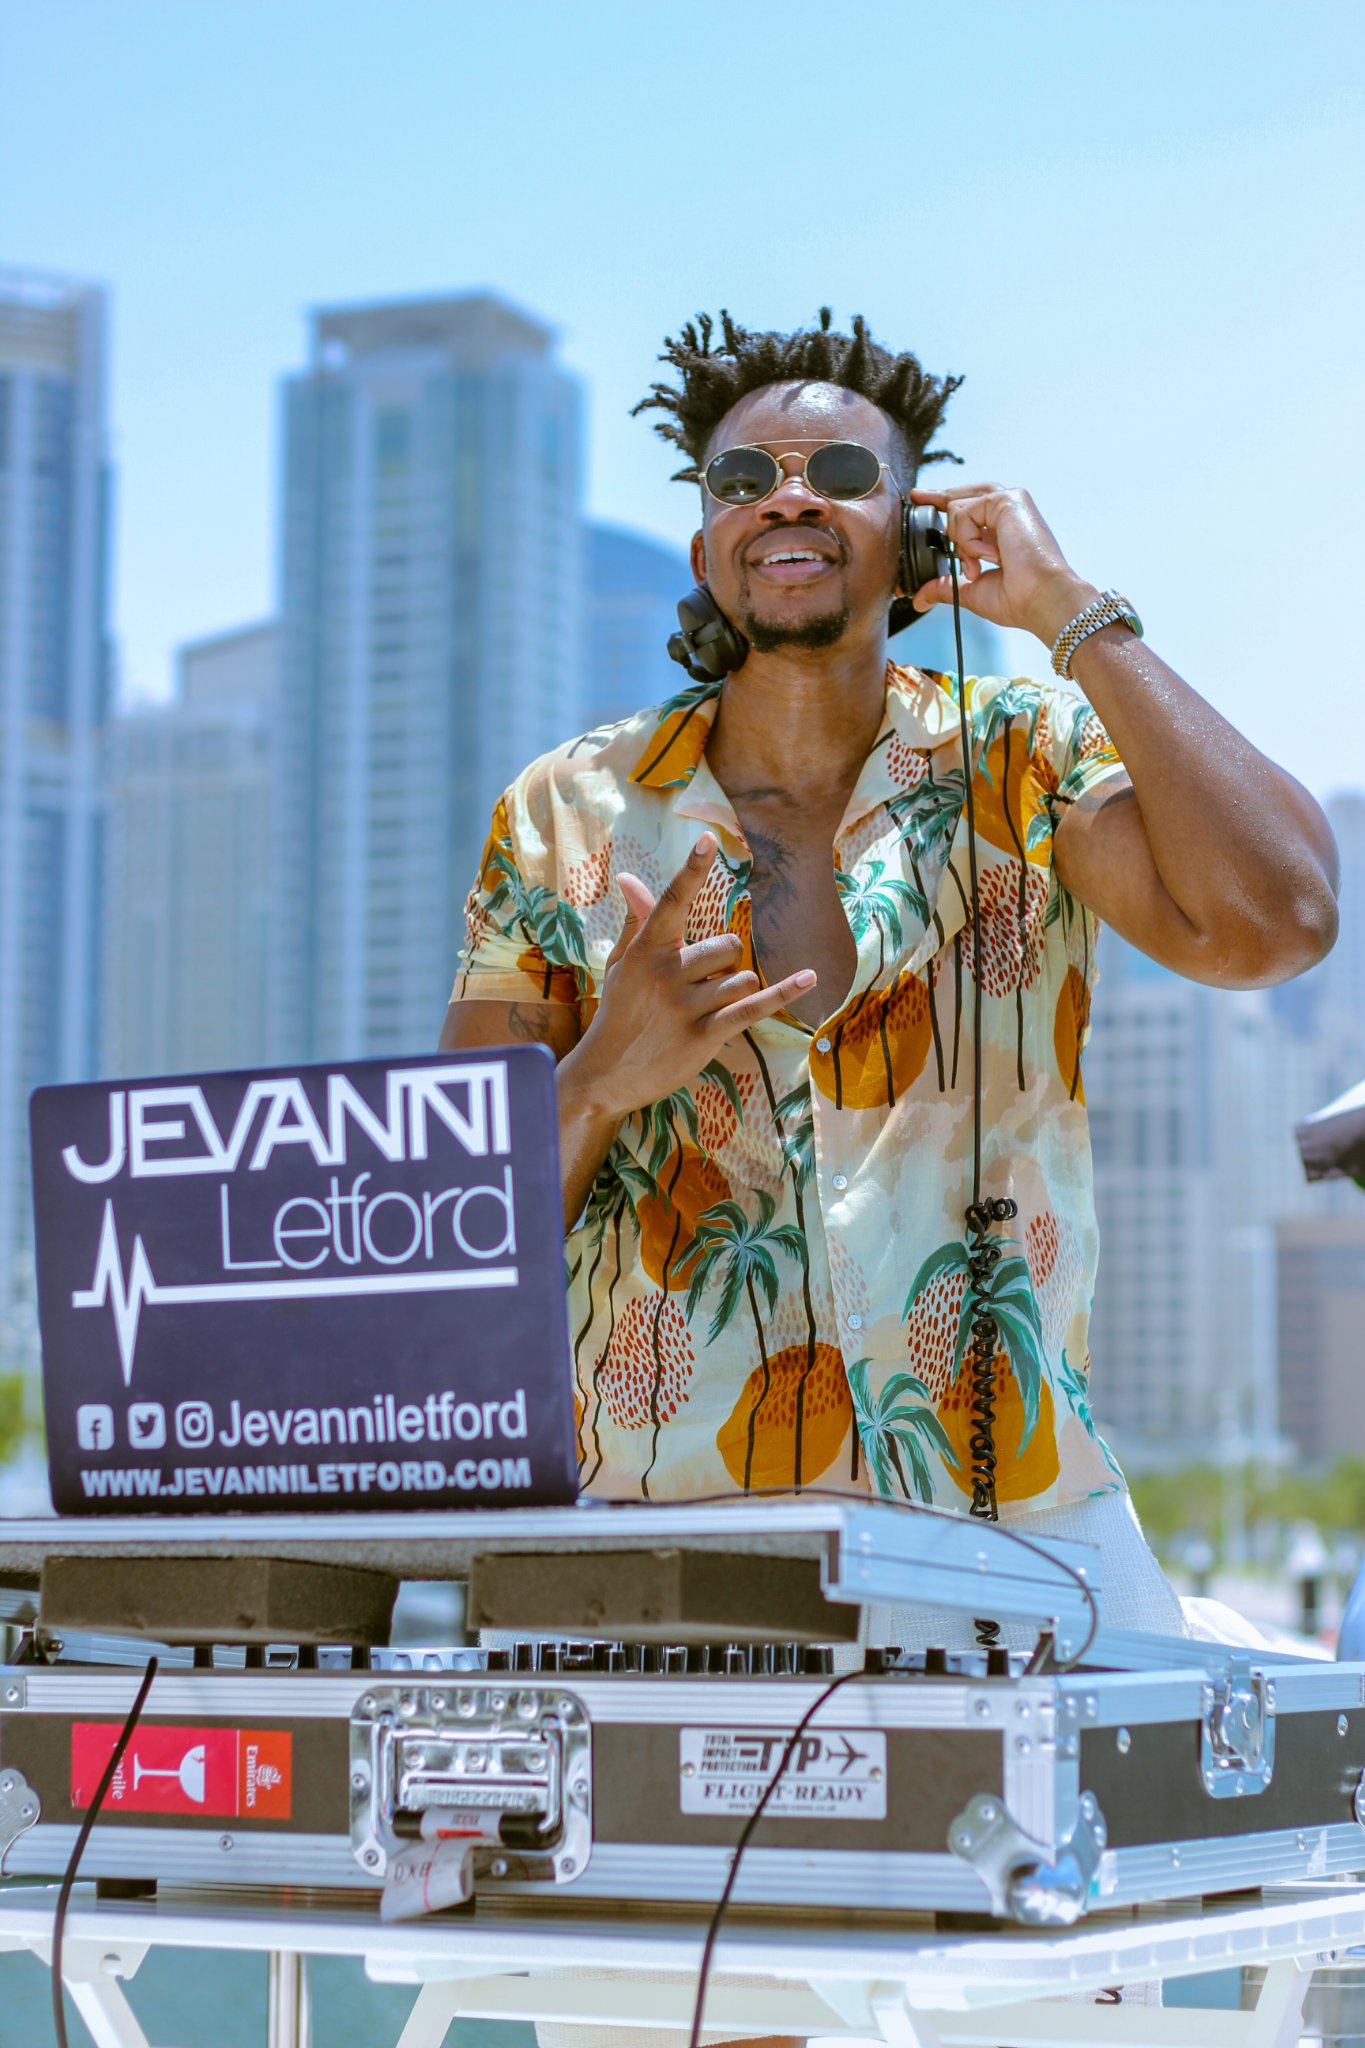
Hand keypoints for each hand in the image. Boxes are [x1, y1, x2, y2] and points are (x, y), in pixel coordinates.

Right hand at [564, 833, 815, 1119]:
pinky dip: (784, 993)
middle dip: (727, 962)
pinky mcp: (703, 1036)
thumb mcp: (621, 964)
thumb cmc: (618, 1012)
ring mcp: (685, 1006)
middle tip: (701, 986)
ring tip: (707, 1008)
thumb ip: (636, 919)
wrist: (604, 1074)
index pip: (672, 902)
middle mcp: (665, 974)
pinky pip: (752, 1008)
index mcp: (645, 951)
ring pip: (743, 979)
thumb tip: (629, 877)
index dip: (692, 870)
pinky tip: (809, 977)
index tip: (709, 840)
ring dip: (737, 990)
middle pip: (729, 946)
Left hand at [907, 483, 1097, 647]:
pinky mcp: (1008, 499)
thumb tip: (920, 597)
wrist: (1039, 599)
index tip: (920, 498)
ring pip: (957, 507)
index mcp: (1001, 528)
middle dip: (937, 502)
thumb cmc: (1018, 598)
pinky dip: (968, 541)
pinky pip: (966, 513)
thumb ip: (945, 586)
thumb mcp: (971, 590)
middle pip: (961, 495)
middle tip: (918, 499)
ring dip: (960, 543)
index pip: (967, 505)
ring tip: (978, 565)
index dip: (942, 501)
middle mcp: (1007, 510)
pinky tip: (989, 557)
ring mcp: (1009, 502)